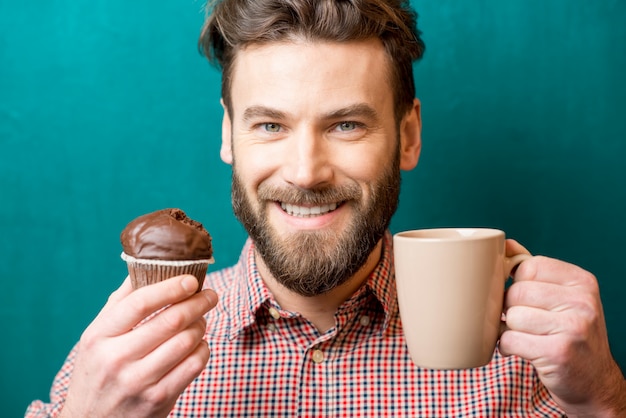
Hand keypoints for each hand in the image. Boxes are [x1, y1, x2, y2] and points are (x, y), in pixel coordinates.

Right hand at [59, 275, 217, 417]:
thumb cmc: (98, 371)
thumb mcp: (97, 337)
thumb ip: (120, 302)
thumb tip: (146, 265)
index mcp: (98, 336)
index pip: (141, 302)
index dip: (171, 287)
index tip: (192, 279)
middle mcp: (115, 358)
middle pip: (170, 320)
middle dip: (198, 302)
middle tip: (209, 295)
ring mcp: (137, 381)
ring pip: (187, 341)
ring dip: (202, 325)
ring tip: (201, 320)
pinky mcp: (158, 399)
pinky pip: (194, 365)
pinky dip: (203, 349)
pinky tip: (198, 345)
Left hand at [499, 240, 625, 416]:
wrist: (593, 382)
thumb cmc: (569, 334)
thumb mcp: (561, 297)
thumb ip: (533, 270)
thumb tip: (505, 244)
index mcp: (582, 282)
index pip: (528, 266)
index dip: (516, 283)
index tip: (525, 299)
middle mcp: (582, 302)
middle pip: (517, 292)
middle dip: (511, 309)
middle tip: (525, 322)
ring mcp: (573, 327)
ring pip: (512, 316)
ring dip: (510, 329)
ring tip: (526, 337)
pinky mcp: (558, 352)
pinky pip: (510, 340)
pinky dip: (507, 347)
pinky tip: (522, 350)